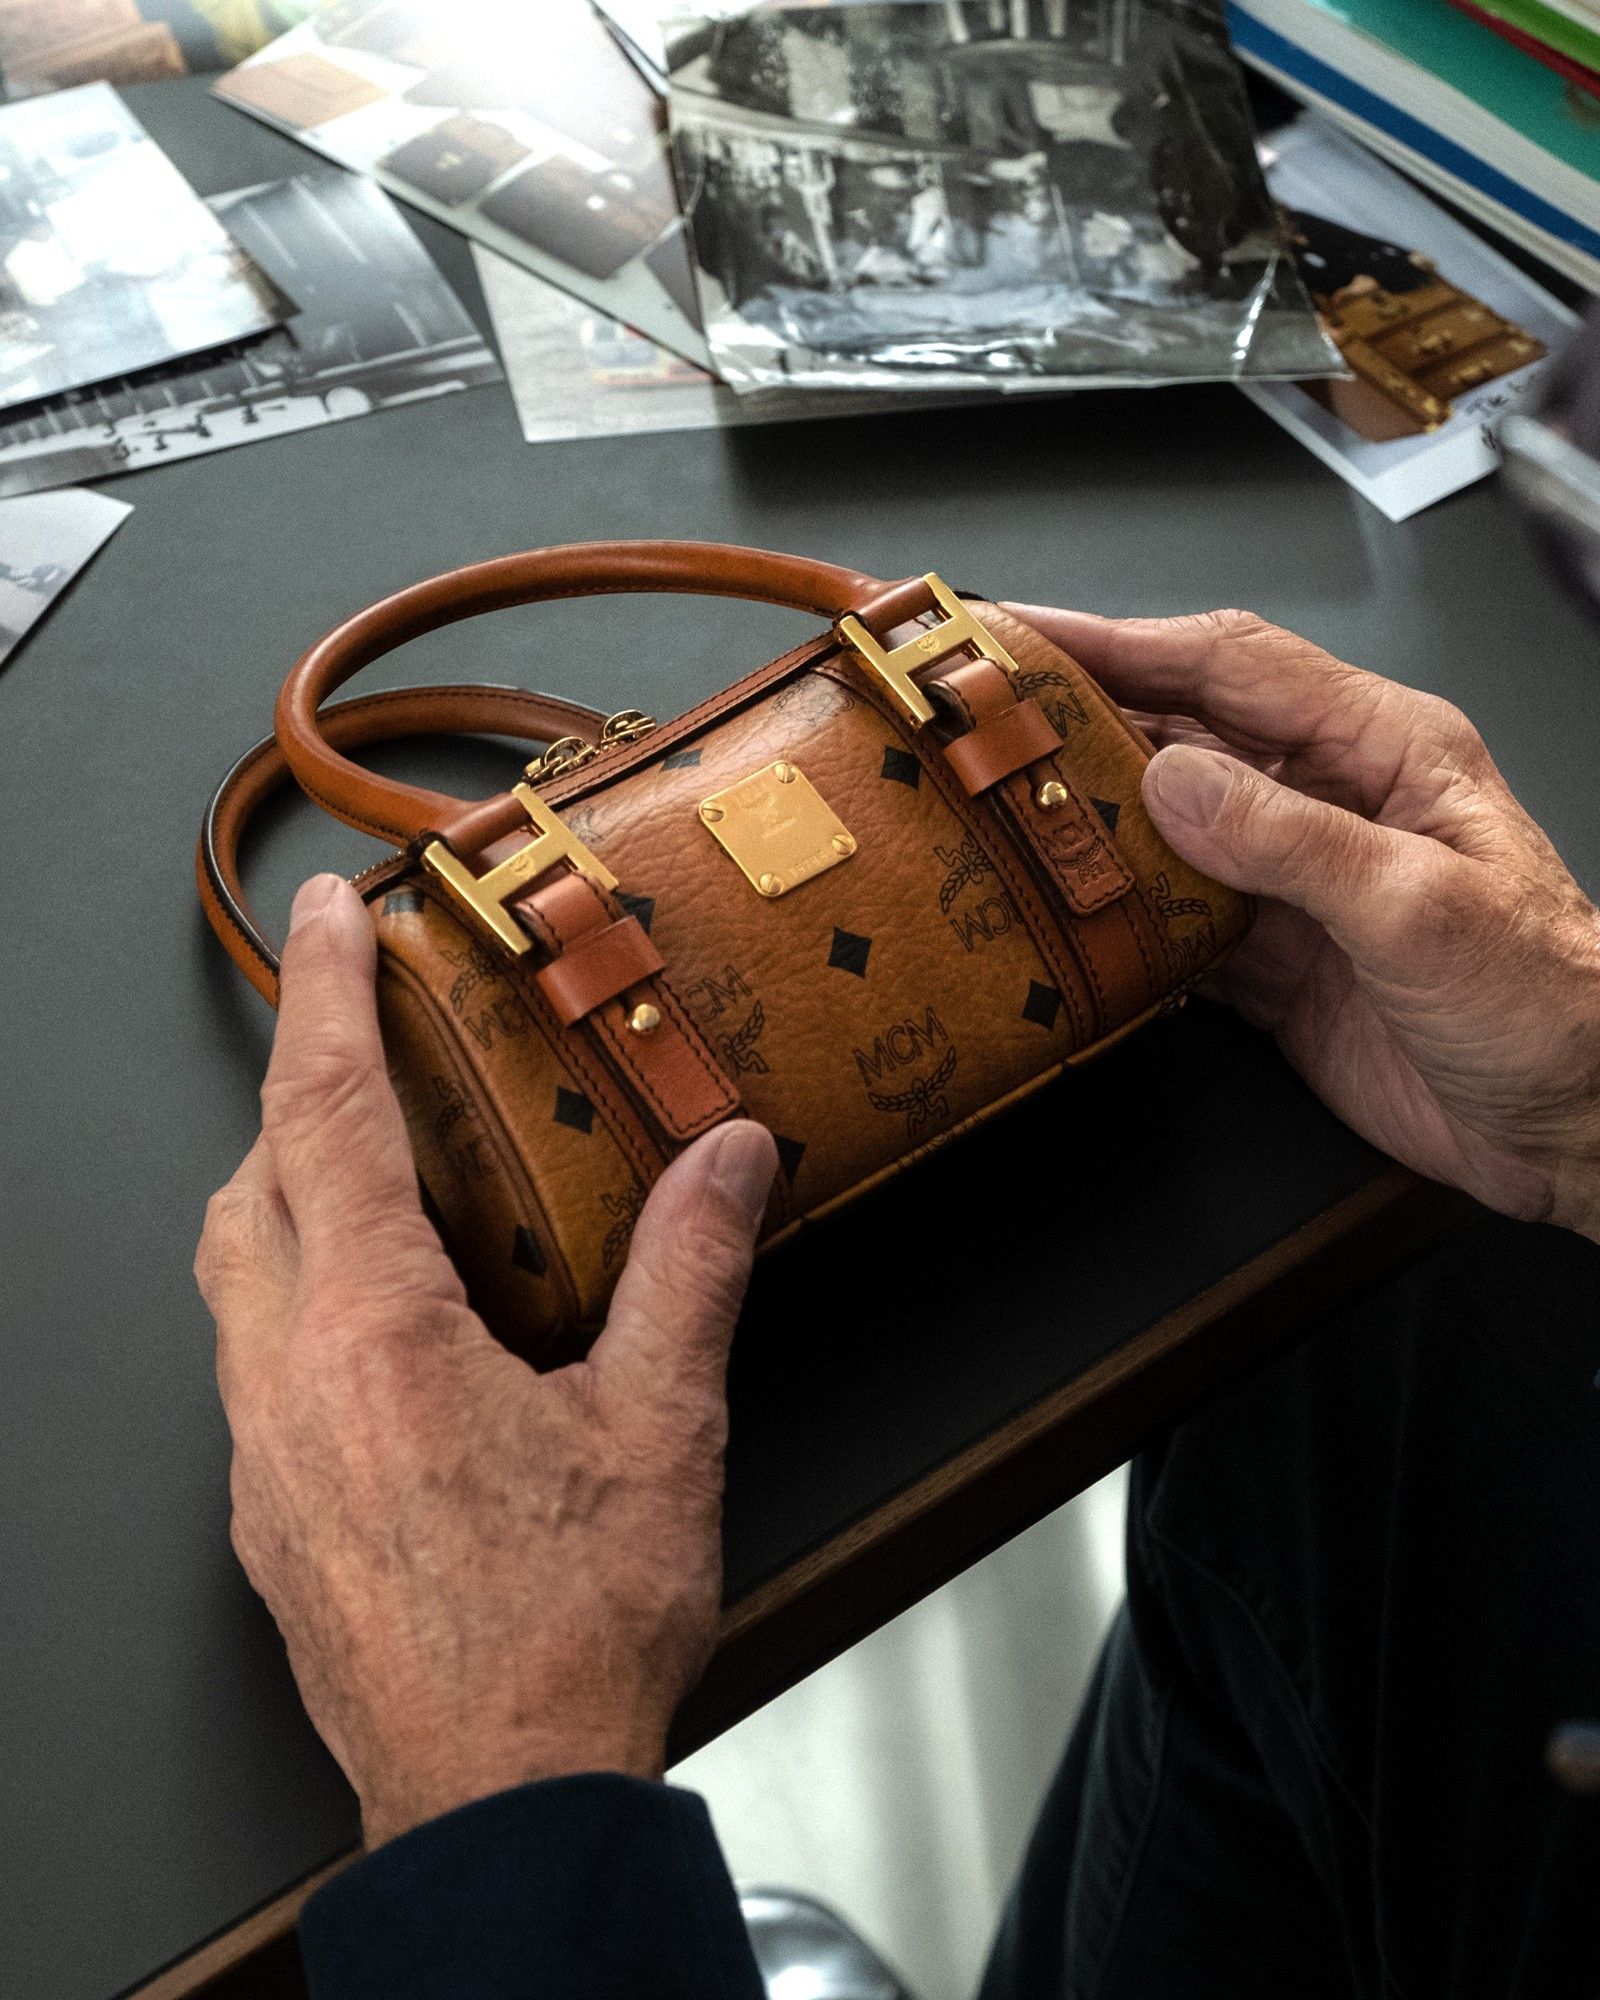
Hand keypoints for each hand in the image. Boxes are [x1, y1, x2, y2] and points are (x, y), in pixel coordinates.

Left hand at [196, 875, 776, 1848]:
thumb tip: (732, 1158)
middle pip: (253, 1180)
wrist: (496, 1801)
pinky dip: (293, 1288)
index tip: (328, 919)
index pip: (327, 1117)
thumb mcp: (662, 1429)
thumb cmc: (568, 1630)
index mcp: (376, 1335)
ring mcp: (261, 1452)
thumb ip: (692, 1270)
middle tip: (359, 1027)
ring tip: (370, 1159)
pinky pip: (251, 1355)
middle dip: (297, 1084)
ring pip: (234, 1270)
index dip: (328, 999)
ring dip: (286, 1187)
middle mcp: (288, 1381)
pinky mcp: (267, 1510)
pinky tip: (378, 1317)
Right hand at [1013, 605, 1599, 1238]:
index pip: (1229, 665)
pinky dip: (1112, 921)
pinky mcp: (1271, 963)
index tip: (1026, 635)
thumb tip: (1173, 780)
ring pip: (1162, 831)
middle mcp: (1327, 800)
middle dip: (1080, 724)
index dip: (1121, 642)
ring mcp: (1292, 883)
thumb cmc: (1551, 1003)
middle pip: (1180, 736)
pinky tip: (1062, 918)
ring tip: (994, 817)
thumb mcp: (1422, 908)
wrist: (1575, 1126)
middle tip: (981, 725)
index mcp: (1380, 749)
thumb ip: (1291, 841)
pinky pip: (1170, 924)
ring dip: (1085, 826)